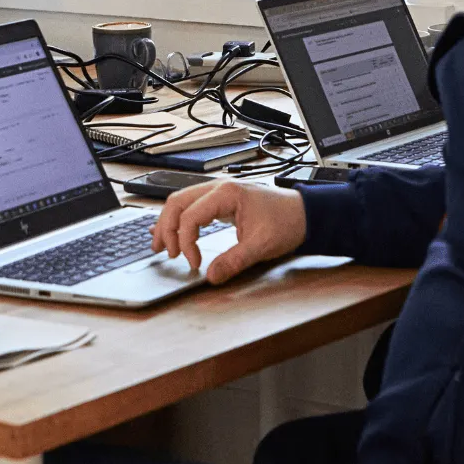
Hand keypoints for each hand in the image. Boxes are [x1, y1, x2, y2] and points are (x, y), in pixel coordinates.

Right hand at [150, 179, 306, 283]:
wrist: (304, 214)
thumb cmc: (287, 222)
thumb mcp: (261, 246)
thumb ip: (234, 261)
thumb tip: (210, 276)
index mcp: (226, 193)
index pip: (190, 216)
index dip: (186, 242)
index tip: (194, 263)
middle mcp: (218, 187)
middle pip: (176, 203)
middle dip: (166, 229)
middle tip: (165, 253)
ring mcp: (217, 192)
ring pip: (180, 202)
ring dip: (168, 222)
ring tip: (159, 245)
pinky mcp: (220, 201)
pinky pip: (191, 206)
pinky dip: (178, 219)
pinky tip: (170, 232)